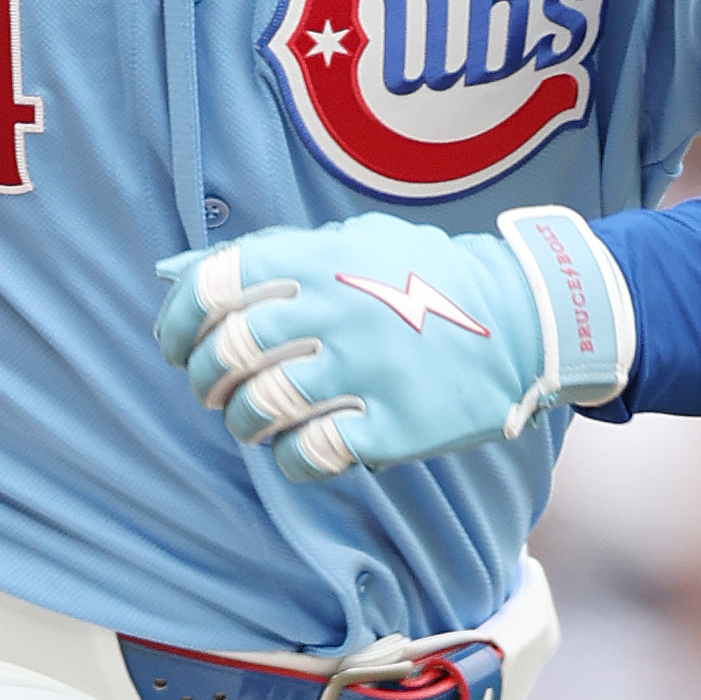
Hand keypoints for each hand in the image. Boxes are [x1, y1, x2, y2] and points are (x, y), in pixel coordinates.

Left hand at [154, 206, 633, 481]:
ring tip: (254, 422)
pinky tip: (301, 450)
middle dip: (205, 380)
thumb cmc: (424, 278)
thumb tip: (177, 270)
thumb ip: (273, 255)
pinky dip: (291, 458)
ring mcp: (366, 368)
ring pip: (260, 407)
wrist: (524, 317)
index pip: (214, 285)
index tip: (176, 348)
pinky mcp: (393, 426)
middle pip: (228, 352)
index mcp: (321, 256)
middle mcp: (337, 307)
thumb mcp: (353, 241)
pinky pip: (310, 454)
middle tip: (213, 392)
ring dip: (243, 422)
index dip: (178, 322)